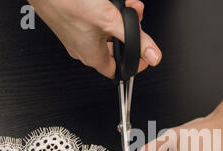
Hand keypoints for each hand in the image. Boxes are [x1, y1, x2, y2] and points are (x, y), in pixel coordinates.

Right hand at [28, 0, 161, 77]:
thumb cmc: (69, 3)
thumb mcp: (112, 21)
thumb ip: (137, 39)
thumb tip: (154, 56)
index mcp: (93, 56)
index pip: (117, 71)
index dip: (133, 65)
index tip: (143, 56)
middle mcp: (82, 49)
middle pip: (114, 48)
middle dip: (130, 34)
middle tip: (137, 23)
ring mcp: (75, 35)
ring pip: (105, 32)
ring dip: (119, 21)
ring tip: (127, 7)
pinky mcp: (71, 21)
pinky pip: (94, 22)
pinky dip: (106, 13)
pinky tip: (110, 3)